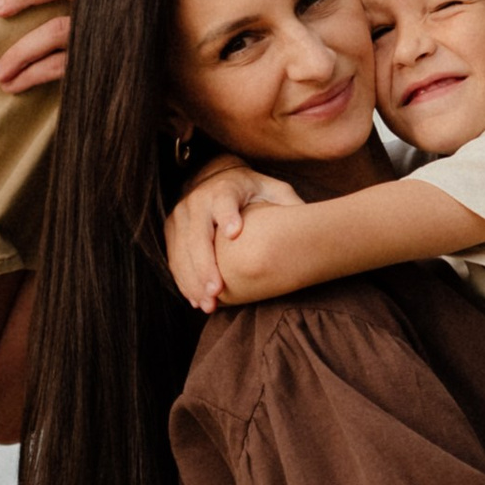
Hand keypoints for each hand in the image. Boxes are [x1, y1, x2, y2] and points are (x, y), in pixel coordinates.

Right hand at [164, 162, 292, 309]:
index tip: (235, 234)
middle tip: (217, 292)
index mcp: (225, 188)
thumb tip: (312, 224)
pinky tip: (196, 300)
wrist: (218, 179)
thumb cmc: (254, 191)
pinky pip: (174, 259)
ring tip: (207, 305)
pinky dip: (184, 281)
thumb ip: (289, 204)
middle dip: (205, 265)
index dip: (227, 216)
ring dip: (192, 280)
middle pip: (197, 234)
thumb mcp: (275, 190)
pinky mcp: (172, 230)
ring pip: (181, 251)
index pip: (225, 201)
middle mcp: (198, 199)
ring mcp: (181, 215)